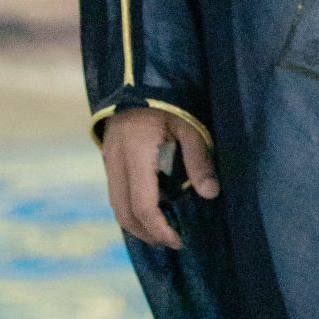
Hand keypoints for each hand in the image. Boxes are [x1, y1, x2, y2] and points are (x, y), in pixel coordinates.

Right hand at [101, 105, 219, 249]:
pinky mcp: (108, 157)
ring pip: (116, 205)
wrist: (136, 76)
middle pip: (124, 213)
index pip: (142, 205)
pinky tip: (150, 209)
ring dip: (137, 224)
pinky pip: (116, 192)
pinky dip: (131, 208)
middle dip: (147, 233)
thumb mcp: (189, 125)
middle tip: (172, 241)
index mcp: (136, 153)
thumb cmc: (167, 100)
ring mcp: (108, 159)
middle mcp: (116, 160)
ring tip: (162, 230)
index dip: (160, 229)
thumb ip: (198, 159)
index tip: (179, 240)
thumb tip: (210, 194)